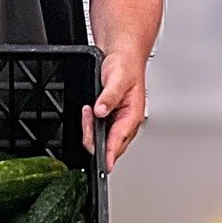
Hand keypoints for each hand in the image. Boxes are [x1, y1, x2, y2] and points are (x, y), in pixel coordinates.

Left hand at [82, 50, 146, 169]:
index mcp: (133, 115)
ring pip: (103, 140)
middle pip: (110, 144)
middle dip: (93, 136)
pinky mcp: (110, 120)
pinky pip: (99, 131)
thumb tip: (101, 111)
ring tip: (88, 110)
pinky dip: (90, 125)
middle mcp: (127, 122)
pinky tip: (89, 113)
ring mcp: (118, 122)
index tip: (105, 165)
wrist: (123, 57)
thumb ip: (109, 96)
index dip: (111, 153)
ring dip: (91, 129)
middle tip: (88, 116)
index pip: (120, 139)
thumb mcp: (117, 78)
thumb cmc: (125, 66)